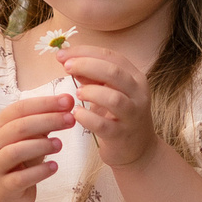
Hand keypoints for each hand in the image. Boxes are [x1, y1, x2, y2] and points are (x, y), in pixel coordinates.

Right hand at [0, 93, 74, 201]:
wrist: (4, 194)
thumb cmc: (20, 161)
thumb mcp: (31, 138)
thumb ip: (45, 122)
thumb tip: (68, 102)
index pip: (20, 108)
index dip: (45, 103)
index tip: (68, 101)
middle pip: (20, 127)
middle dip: (48, 120)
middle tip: (71, 119)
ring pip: (17, 151)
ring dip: (41, 145)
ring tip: (60, 144)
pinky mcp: (5, 186)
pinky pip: (21, 177)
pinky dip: (39, 171)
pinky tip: (54, 167)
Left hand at [60, 47, 160, 170]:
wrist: (138, 149)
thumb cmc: (119, 115)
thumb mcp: (109, 90)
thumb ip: (92, 76)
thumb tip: (68, 60)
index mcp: (135, 77)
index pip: (111, 56)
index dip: (85, 52)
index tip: (62, 54)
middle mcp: (138, 94)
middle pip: (114, 72)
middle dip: (86, 65)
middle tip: (66, 67)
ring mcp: (132, 116)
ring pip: (113, 98)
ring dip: (91, 91)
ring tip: (77, 93)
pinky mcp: (121, 135)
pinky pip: (103, 125)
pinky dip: (87, 117)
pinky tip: (76, 113)